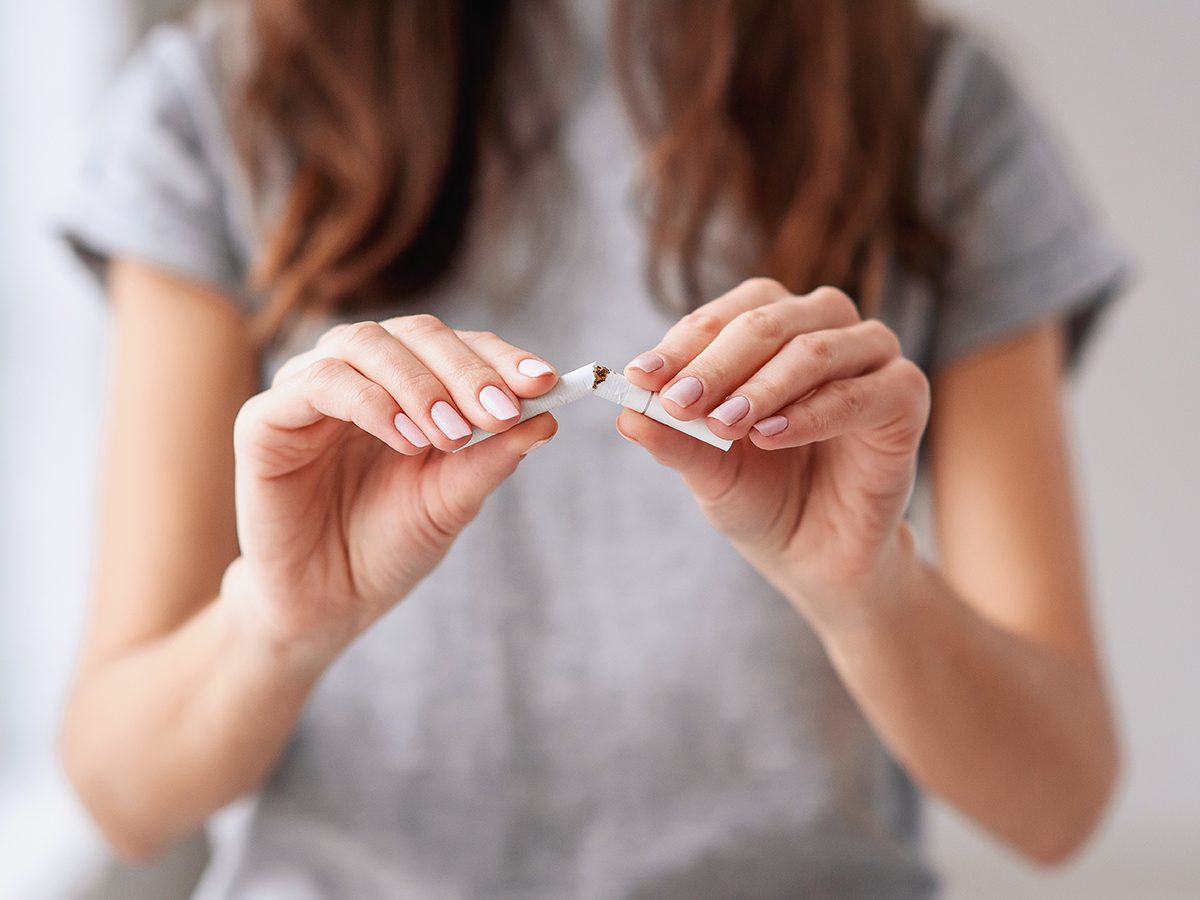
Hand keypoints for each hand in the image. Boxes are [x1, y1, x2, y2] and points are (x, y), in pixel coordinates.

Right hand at [227, 316, 558, 659]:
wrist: (327, 605)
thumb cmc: (388, 547)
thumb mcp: (452, 501)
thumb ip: (490, 457)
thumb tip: (548, 417)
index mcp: (406, 385)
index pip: (457, 346)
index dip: (499, 357)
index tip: (545, 382)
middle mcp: (358, 375)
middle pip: (415, 333)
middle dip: (466, 369)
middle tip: (500, 411)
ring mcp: (308, 391)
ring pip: (365, 343)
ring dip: (419, 384)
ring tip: (452, 435)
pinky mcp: (265, 419)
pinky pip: (319, 384)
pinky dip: (369, 402)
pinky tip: (406, 439)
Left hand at [618, 279, 929, 621]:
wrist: (816, 554)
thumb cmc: (762, 495)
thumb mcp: (706, 468)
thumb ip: (672, 438)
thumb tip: (624, 414)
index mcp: (773, 327)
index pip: (725, 314)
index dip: (681, 344)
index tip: (639, 378)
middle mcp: (824, 328)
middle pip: (767, 321)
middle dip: (716, 362)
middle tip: (678, 401)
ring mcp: (870, 358)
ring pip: (814, 349)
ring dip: (762, 385)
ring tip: (724, 424)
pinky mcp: (905, 398)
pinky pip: (859, 394)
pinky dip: (810, 413)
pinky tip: (769, 437)